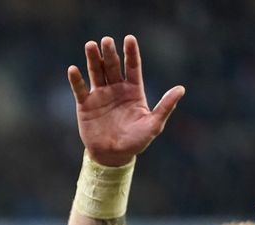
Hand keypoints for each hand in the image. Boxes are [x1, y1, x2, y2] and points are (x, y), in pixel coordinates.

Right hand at [68, 35, 184, 166]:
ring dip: (93, 59)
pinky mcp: (85, 105)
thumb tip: (181, 89)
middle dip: (109, 53)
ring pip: (96, 72)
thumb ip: (165, 107)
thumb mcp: (153, 125)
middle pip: (112, 66)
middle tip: (106, 40)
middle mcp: (116, 89)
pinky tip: (73, 69)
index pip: (133, 66)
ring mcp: (100, 95)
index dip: (131, 53)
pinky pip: (80, 89)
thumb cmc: (136, 141)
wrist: (112, 156)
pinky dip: (76, 80)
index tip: (129, 39)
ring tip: (90, 45)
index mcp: (133, 90)